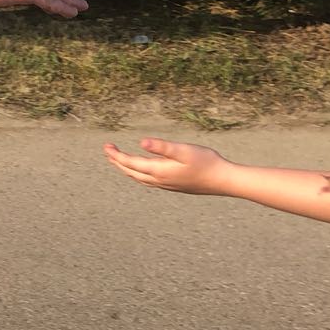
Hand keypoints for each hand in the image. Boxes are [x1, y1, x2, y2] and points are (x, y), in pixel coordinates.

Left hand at [103, 137, 229, 195]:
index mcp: (159, 171)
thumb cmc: (206, 162)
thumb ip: (162, 147)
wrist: (223, 180)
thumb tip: (141, 143)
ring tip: (118, 161)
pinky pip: (149, 181)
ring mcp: (167, 185)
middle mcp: (160, 180)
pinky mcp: (174, 186)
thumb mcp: (183, 150)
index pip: (131, 163)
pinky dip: (139, 174)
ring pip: (140, 178)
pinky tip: (142, 171)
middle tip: (107, 150)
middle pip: (132, 172)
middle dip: (117, 161)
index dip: (117, 155)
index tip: (106, 146)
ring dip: (127, 169)